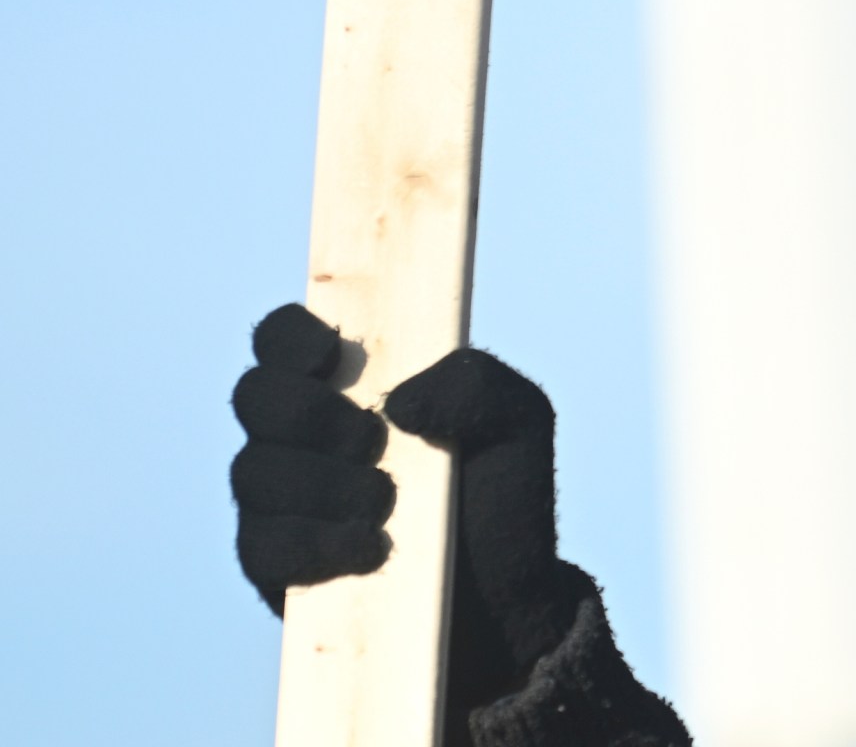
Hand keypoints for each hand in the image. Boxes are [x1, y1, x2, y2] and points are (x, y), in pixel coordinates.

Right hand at [230, 305, 596, 724]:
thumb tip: (399, 400)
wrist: (503, 599)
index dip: (289, 336)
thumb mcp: (519, 424)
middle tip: (372, 441)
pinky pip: (260, 545)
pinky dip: (313, 542)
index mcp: (349, 384)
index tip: (330, 355)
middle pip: (254, 396)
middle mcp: (301, 436)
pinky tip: (367, 548)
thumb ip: (478, 384)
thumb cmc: (501, 496)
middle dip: (310, 414)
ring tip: (385, 503)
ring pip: (253, 470)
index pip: (281, 337)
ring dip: (322, 483)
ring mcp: (280, 501)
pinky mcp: (275, 566)